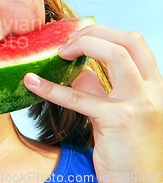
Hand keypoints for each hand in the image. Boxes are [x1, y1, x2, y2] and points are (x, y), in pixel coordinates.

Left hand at [24, 25, 162, 182]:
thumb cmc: (127, 151)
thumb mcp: (117, 113)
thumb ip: (101, 90)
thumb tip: (77, 70)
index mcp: (154, 86)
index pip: (134, 42)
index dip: (104, 32)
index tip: (78, 36)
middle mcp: (152, 90)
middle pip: (127, 40)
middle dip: (94, 32)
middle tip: (66, 42)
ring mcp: (139, 103)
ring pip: (114, 54)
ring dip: (82, 45)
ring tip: (59, 53)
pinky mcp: (118, 120)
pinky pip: (78, 96)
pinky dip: (51, 87)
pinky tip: (32, 81)